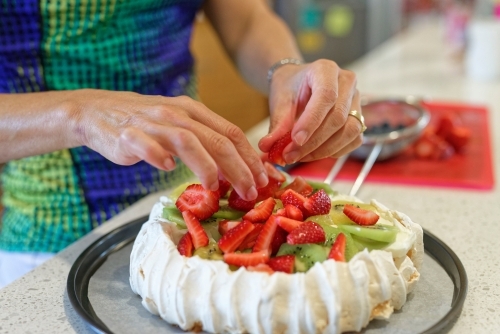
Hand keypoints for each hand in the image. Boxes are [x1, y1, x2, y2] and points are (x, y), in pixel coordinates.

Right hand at [70, 89, 267, 199]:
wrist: (99, 112)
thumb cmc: (147, 123)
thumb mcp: (181, 125)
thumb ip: (206, 142)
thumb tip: (236, 169)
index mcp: (194, 111)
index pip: (231, 132)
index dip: (250, 157)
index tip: (264, 179)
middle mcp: (177, 114)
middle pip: (216, 140)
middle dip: (238, 167)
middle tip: (250, 191)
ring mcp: (152, 123)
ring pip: (187, 140)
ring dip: (205, 165)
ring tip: (215, 187)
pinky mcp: (128, 135)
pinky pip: (146, 144)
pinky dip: (158, 155)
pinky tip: (167, 170)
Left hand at [258, 59, 362, 163]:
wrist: (298, 84)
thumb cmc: (289, 88)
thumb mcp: (279, 101)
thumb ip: (277, 125)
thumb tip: (267, 147)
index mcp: (326, 70)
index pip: (326, 96)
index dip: (311, 122)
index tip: (295, 140)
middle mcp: (347, 82)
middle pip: (338, 117)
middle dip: (314, 142)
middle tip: (290, 155)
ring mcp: (357, 100)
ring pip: (350, 131)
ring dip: (324, 150)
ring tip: (300, 156)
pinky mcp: (359, 117)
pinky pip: (354, 140)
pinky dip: (335, 151)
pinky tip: (314, 154)